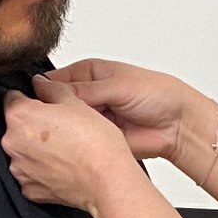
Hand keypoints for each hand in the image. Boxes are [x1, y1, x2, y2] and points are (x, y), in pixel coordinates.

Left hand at [2, 77, 135, 212]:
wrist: (108, 181)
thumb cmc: (95, 143)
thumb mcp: (75, 103)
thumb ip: (51, 88)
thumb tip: (40, 83)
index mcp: (19, 116)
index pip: (12, 98)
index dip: (30, 99)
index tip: (44, 106)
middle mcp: (12, 143)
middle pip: (15, 128)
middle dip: (33, 126)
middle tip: (60, 130)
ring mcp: (19, 169)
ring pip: (23, 152)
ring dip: (36, 150)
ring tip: (64, 151)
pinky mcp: (29, 190)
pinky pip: (30, 175)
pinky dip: (41, 172)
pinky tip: (62, 168)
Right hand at [50, 60, 210, 167]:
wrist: (177, 124)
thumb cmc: (157, 95)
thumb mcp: (116, 85)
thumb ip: (82, 89)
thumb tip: (48, 88)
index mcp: (88, 73)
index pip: (54, 80)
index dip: (44, 90)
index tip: (40, 101)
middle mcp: (87, 95)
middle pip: (56, 104)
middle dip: (55, 111)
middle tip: (58, 118)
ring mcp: (91, 118)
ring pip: (65, 124)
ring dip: (66, 128)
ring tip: (72, 129)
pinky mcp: (97, 138)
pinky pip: (79, 142)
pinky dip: (77, 143)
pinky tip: (77, 142)